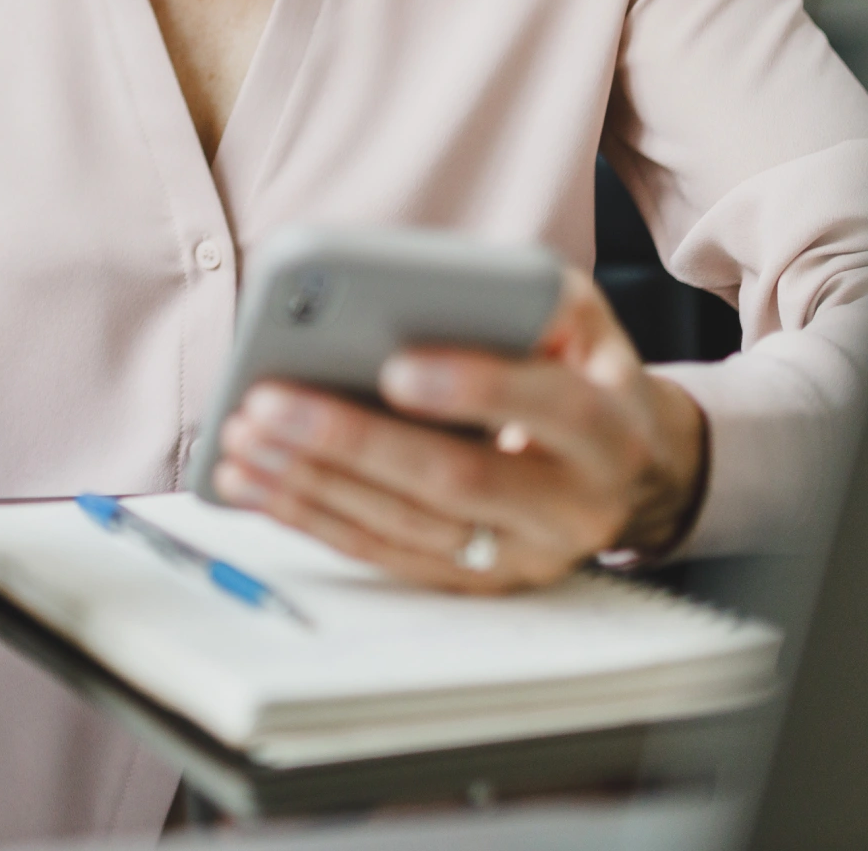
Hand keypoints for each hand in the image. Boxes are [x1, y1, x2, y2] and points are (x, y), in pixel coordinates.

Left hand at [209, 266, 705, 591]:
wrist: (626, 467)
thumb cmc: (578, 369)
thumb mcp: (577, 318)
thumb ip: (521, 295)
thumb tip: (422, 288)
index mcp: (608, 429)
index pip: (550, 406)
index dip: (475, 388)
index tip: (394, 366)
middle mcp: (571, 506)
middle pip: (457, 479)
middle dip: (352, 440)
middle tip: (268, 402)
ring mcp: (520, 555)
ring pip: (405, 525)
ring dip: (310, 481)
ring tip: (241, 437)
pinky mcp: (473, 580)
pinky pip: (381, 553)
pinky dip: (309, 517)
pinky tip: (253, 483)